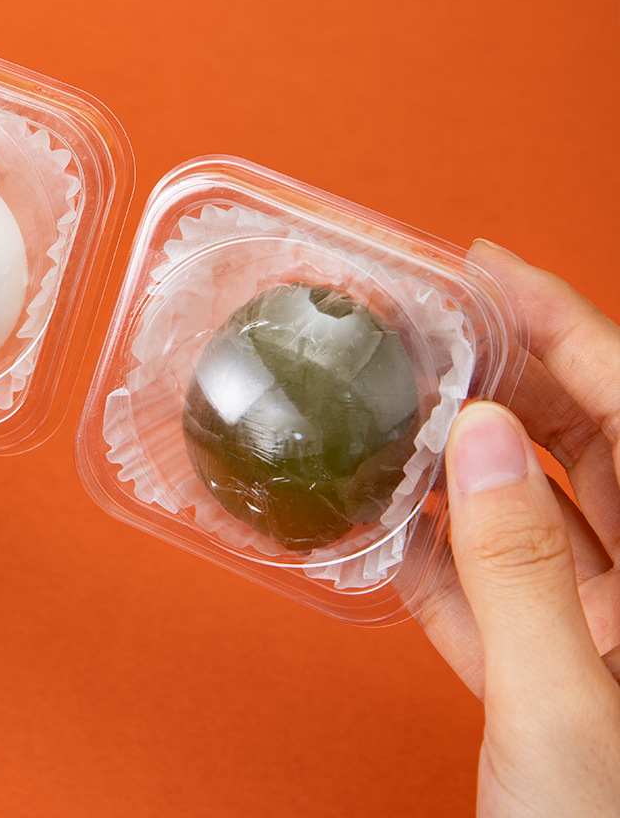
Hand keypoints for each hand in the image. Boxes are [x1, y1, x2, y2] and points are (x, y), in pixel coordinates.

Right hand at [415, 240, 619, 816]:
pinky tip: (387, 526)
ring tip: (405, 408)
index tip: (489, 269)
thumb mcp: (566, 717)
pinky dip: (438, 556)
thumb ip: (523, 573)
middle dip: (513, 377)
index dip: (568, 328)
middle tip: (439, 325)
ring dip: (467, 463)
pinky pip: (490, 593)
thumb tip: (478, 443)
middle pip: (592, 450)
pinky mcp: (548, 676)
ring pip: (536, 517)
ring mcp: (602, 639)